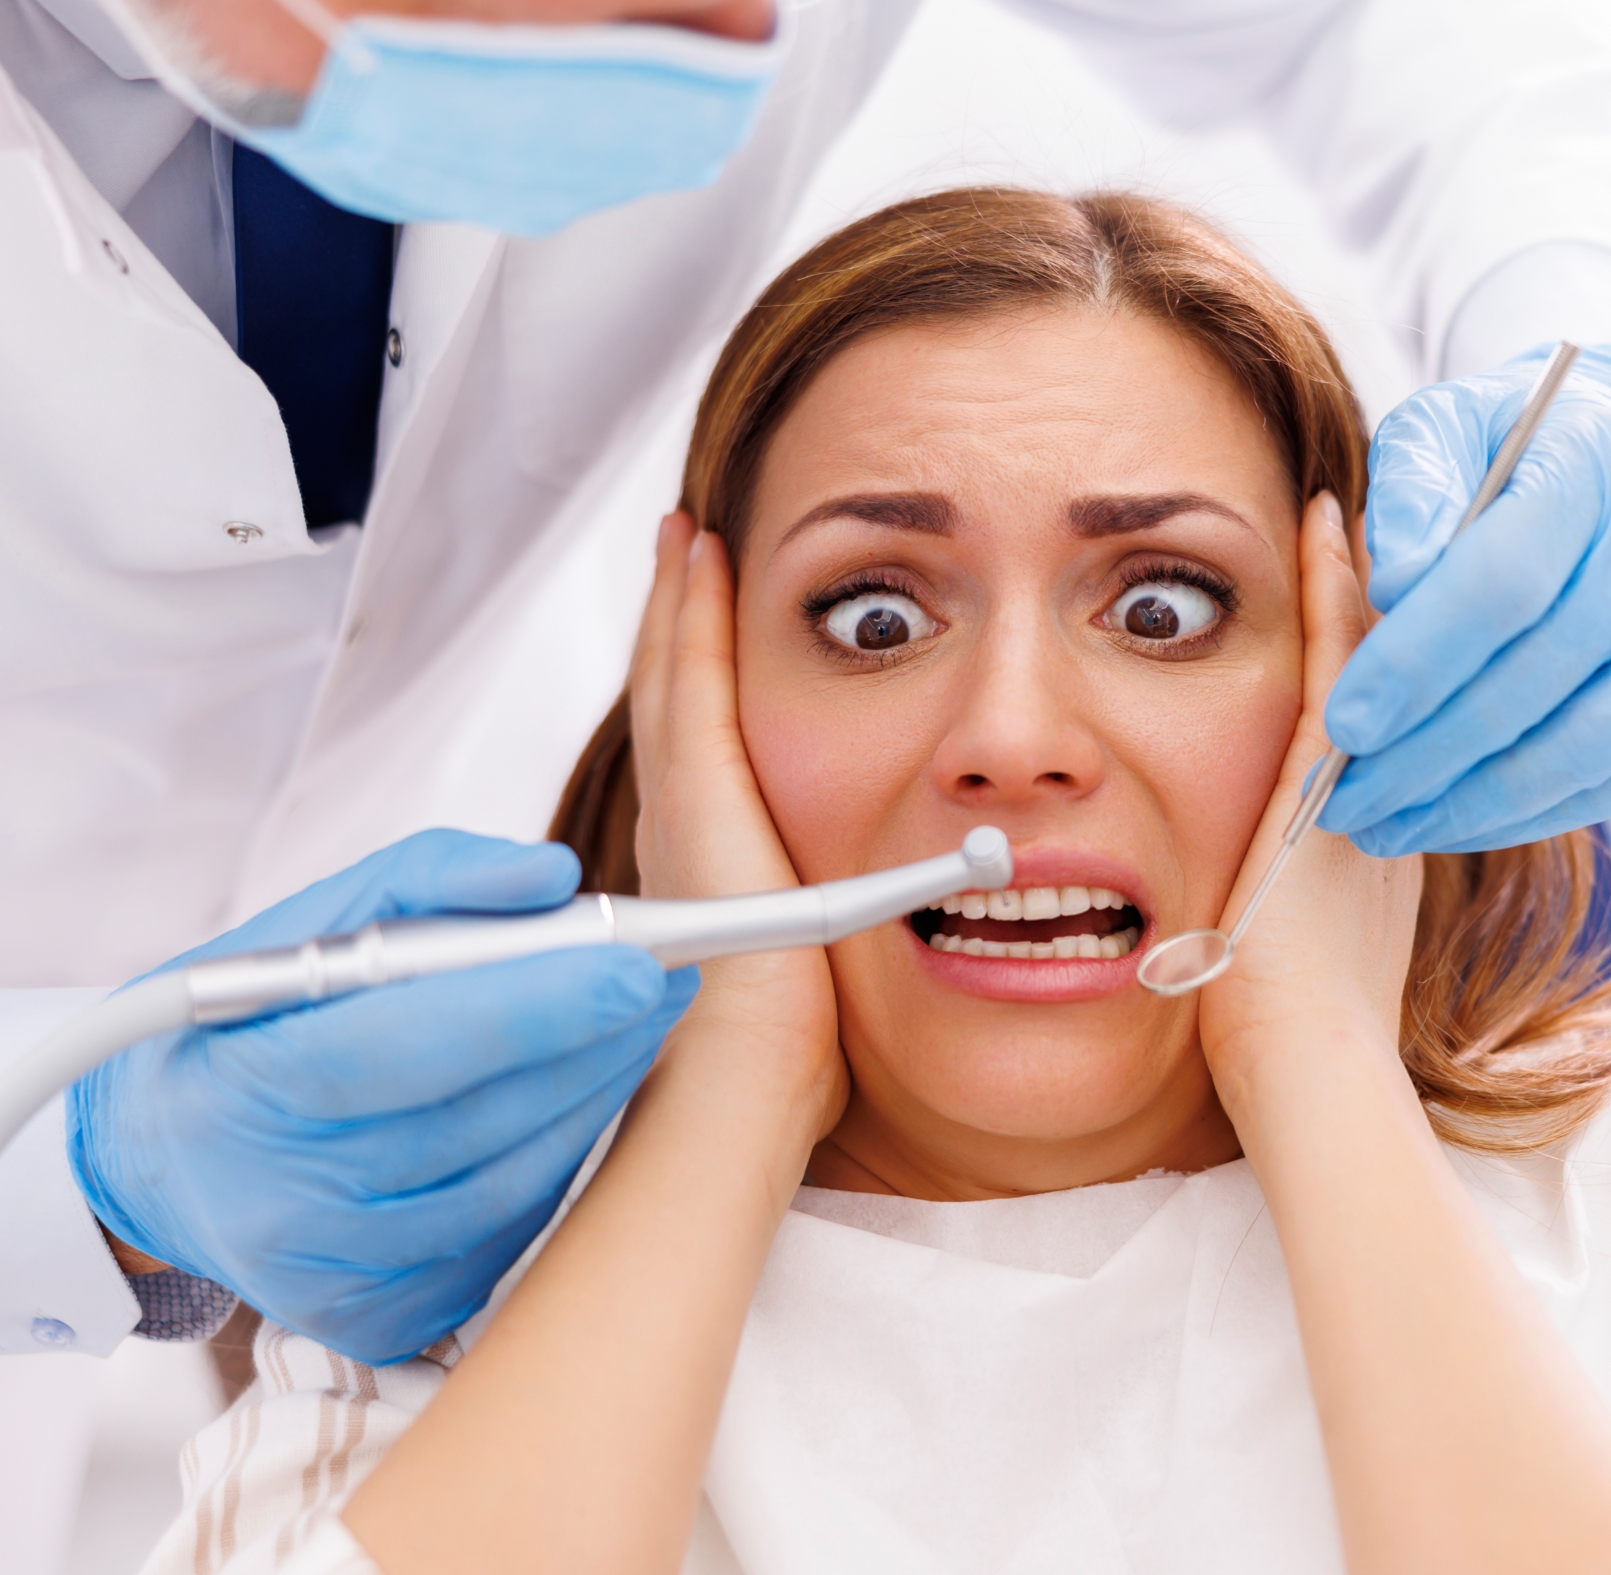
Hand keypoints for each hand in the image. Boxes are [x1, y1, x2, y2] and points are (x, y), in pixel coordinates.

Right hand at [68, 830, 699, 1364]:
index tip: (638, 963)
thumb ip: (431, 879)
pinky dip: (550, 1160)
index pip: (407, 1045)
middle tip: (667, 980)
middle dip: (593, 1043)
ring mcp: (334, 1276)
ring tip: (629, 1027)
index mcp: (244, 1089)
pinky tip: (567, 1103)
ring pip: (513, 1183)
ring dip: (592, 1099)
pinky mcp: (378, 1320)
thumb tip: (555, 875)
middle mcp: (284, 1203)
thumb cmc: (246, 1024)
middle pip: (481, 1119)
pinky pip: (505, 1232)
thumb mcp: (303, 923)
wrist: (157, 1162)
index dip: (533, 1005)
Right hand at [630, 515, 847, 1135]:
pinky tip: (700, 555)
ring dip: (682, 603)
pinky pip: (691, 674)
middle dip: (680, 624)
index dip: (698, 685)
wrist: (751, 1071)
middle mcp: (679, 826)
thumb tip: (935, 909)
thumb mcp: (826, 967)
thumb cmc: (793, 1052)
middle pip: (676, 698)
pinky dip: (691, 611)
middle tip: (685, 551)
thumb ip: (858, 930)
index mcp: (707, 868)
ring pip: (674, 675)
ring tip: (686, 540)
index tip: (706, 628)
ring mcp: (680, 803)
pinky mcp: (694, 786)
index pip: (701, 753)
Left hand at [1199, 493, 1423, 1092]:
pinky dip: (1334, 585)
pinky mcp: (1331, 772)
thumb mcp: (1282, 942)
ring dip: (1368, 570)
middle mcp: (1389, 789)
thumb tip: (1224, 884)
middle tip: (1383, 509)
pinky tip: (1326, 518)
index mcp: (1382, 828)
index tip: (1378, 579)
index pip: (1386, 710)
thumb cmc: (1277, 1033)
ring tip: (1361, 497)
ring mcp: (1367, 776)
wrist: (1306, 1067)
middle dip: (1393, 587)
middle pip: (1397, 665)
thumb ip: (1271, 892)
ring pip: (1382, 649)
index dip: (1391, 645)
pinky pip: (1343, 654)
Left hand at [1320, 345, 1610, 854]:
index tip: (1341, 725)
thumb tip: (1394, 585)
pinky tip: (1460, 817)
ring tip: (1390, 825)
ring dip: (1481, 802)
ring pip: (1595, 746)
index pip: (1505, 582)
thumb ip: (1410, 493)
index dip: (1418, 662)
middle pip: (1545, 676)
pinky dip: (1535, 812)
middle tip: (1344, 801)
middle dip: (1431, 753)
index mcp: (1597, 465)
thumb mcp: (1440, 430)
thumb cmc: (1507, 450)